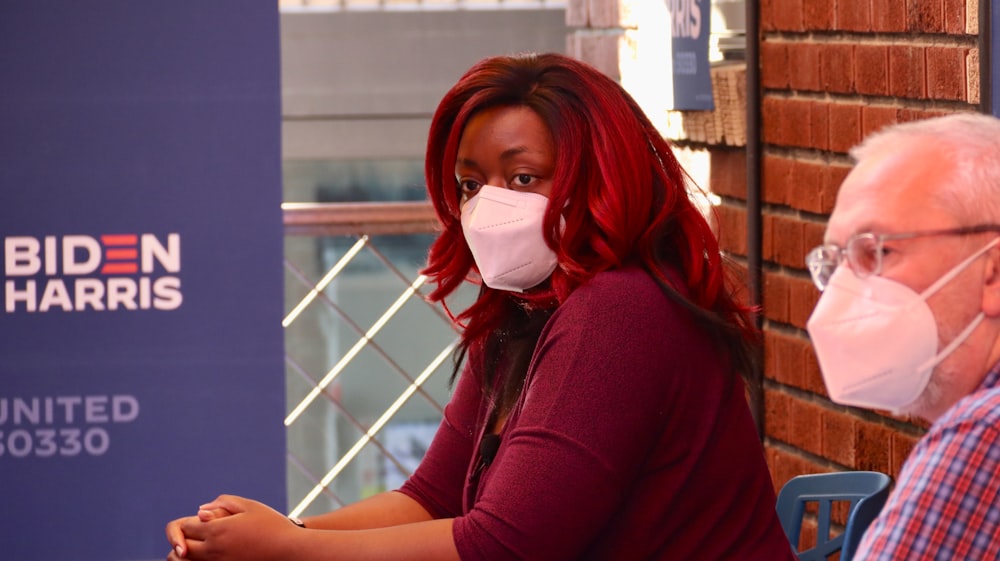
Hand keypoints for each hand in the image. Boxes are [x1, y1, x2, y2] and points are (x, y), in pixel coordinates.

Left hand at [174, 495, 296, 560]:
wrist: (289, 550)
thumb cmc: (272, 525)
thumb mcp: (250, 506)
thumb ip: (223, 503)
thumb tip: (201, 511)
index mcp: (217, 530)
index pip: (184, 527)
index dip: (186, 525)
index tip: (198, 524)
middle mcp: (213, 550)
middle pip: (180, 549)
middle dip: (180, 542)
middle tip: (191, 539)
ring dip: (187, 556)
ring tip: (195, 550)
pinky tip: (210, 556)